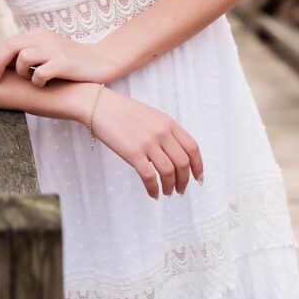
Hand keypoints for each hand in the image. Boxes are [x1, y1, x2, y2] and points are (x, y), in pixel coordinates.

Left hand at [0, 29, 104, 87]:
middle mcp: (44, 39)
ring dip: (20, 72)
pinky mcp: (63, 63)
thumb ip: (30, 51)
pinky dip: (36, 82)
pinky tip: (42, 85)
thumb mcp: (49, 50)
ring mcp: (54, 50)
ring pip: (22, 58)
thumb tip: (3, 63)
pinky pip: (39, 73)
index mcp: (38, 35)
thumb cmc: (71, 61)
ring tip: (29, 79)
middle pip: (10, 46)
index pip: (8, 42)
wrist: (101, 61)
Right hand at [86, 83, 204, 198]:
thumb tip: (175, 155)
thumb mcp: (151, 116)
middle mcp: (161, 132)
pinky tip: (152, 193)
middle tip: (181, 190)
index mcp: (168, 122)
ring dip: (170, 187)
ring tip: (167, 192)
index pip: (192, 148)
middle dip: (184, 181)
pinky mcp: (132, 152)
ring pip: (168, 172)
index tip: (198, 178)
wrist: (99, 106)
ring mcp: (147, 142)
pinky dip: (153, 189)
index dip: (198, 166)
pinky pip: (149, 176)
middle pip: (183, 163)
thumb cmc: (123, 112)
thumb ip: (165, 132)